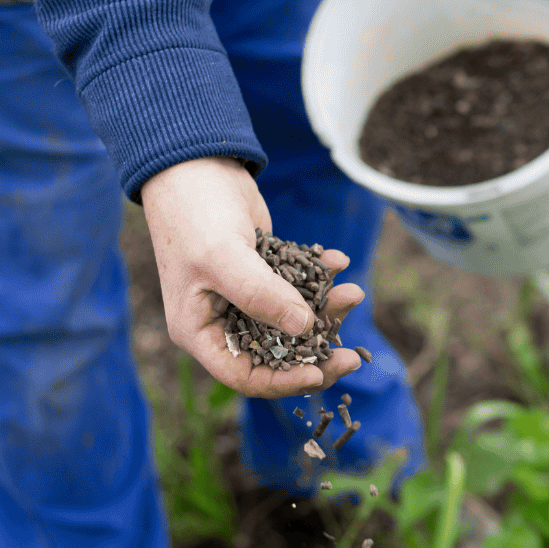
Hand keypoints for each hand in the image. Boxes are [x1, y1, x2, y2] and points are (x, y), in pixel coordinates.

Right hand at [141, 157, 364, 398]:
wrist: (194, 165)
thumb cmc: (194, 213)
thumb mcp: (223, 256)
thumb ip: (261, 294)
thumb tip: (304, 328)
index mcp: (200, 331)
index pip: (245, 374)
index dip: (283, 382)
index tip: (320, 374)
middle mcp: (223, 320)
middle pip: (277, 355)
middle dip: (317, 354)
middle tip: (354, 356)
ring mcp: (246, 297)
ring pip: (294, 322)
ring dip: (326, 310)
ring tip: (353, 291)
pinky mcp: (265, 273)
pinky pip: (299, 287)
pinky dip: (320, 278)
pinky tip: (338, 260)